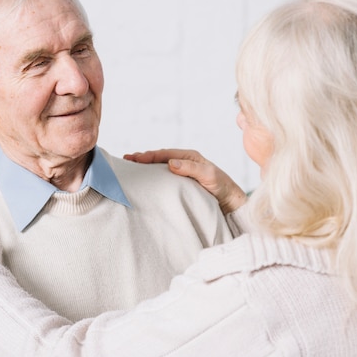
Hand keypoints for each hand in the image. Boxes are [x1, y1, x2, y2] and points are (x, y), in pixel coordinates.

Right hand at [124, 149, 246, 213]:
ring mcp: (183, 172)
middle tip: (126, 160)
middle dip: (143, 159)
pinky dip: (153, 176)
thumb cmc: (222, 187)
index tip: (134, 158)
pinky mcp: (182, 183)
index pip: (165, 154)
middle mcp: (185, 162)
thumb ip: (191, 169)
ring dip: (146, 167)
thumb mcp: (208, 175)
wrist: (230, 201)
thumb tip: (170, 163)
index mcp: (190, 157)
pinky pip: (164, 177)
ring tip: (131, 168)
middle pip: (160, 158)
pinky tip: (145, 180)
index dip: (149, 156)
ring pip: (160, 167)